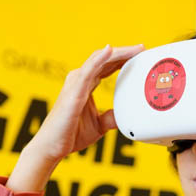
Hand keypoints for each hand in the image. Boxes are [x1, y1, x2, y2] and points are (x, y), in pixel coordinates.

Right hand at [28, 43, 144, 162]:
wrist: (52, 146)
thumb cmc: (70, 134)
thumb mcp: (99, 125)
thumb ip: (111, 117)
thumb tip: (125, 116)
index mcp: (85, 85)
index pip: (107, 66)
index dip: (123, 59)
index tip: (140, 56)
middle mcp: (80, 80)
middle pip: (104, 59)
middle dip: (124, 53)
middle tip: (142, 48)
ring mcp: (76, 83)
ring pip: (99, 60)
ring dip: (118, 53)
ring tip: (135, 49)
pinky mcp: (74, 91)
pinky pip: (88, 71)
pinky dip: (99, 59)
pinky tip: (110, 51)